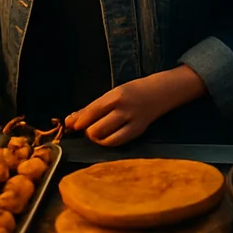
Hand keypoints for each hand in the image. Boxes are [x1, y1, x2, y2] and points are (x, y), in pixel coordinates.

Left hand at [67, 69, 201, 146]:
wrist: (161, 92)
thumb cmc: (133, 90)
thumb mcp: (113, 93)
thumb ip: (93, 107)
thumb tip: (70, 120)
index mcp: (116, 96)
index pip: (92, 111)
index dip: (79, 121)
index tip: (71, 125)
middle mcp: (124, 109)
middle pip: (96, 128)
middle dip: (87, 130)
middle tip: (88, 127)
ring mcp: (132, 122)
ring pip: (105, 138)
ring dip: (96, 137)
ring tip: (97, 132)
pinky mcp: (137, 132)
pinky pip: (117, 142)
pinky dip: (107, 142)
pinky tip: (106, 137)